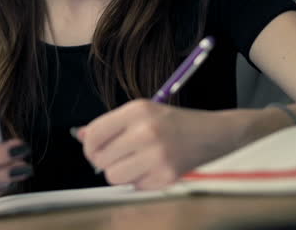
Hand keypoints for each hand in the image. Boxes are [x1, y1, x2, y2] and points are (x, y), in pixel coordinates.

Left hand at [78, 99, 238, 189]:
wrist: (215, 134)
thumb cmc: (175, 123)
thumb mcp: (143, 112)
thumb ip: (111, 124)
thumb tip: (80, 135)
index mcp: (137, 110)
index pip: (94, 133)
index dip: (88, 146)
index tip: (94, 150)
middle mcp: (146, 131)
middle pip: (100, 159)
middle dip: (105, 161)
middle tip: (118, 156)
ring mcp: (157, 155)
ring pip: (114, 176)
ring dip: (121, 173)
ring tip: (135, 163)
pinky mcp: (166, 175)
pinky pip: (135, 186)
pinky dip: (140, 181)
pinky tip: (153, 168)